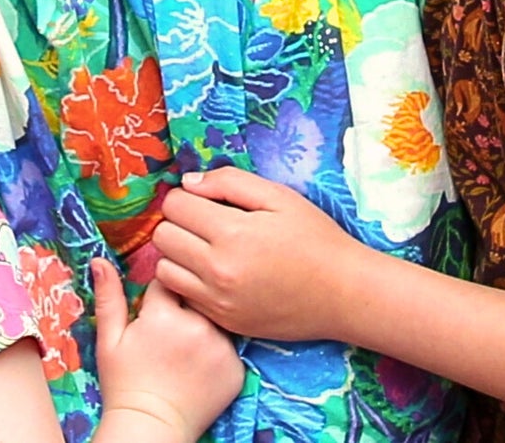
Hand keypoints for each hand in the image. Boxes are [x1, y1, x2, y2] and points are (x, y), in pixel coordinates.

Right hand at [92, 257, 242, 442]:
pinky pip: (230, 346)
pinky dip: (218, 351)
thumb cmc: (125, 385)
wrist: (151, 430)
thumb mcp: (110, 341)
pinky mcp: (236, 369)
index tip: (155, 312)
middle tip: (171, 335)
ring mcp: (221, 349)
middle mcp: (197, 327)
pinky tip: (202, 367)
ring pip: (214, 319)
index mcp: (164, 315)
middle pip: (195, 296)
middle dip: (185, 306)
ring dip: (204, 326)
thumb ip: (109, 297)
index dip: (160, 294)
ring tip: (186, 351)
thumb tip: (100, 259)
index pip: (168, 279)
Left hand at [152, 168, 356, 342]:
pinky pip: (183, 296)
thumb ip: (229, 182)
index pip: (174, 206)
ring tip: (204, 247)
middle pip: (163, 237)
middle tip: (203, 221)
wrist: (341, 293)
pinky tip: (213, 273)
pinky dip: (188, 281)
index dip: (185, 196)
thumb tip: (188, 183)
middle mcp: (218, 271)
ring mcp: (219, 302)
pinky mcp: (224, 322)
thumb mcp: (277, 195)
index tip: (204, 199)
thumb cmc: (313, 237)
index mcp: (231, 233)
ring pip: (164, 270)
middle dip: (178, 222)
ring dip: (177, 253)